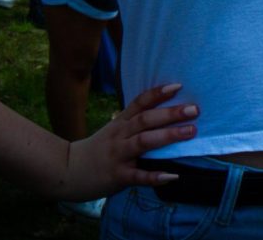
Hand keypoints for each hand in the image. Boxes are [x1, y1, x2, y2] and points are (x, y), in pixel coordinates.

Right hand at [63, 83, 197, 200]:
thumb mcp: (114, 130)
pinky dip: (155, 176)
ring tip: (190, 132)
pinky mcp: (118, 176)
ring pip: (143, 142)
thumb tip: (164, 113)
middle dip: (170, 113)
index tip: (178, 86)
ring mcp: (118, 155)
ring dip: (168, 136)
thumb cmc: (99, 149)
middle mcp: (120, 135)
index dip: (158, 93)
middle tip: (194, 109)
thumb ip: (134, 122)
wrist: (68, 170)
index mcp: (121, 122)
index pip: (140, 103)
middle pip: (146, 120)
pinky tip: (173, 176)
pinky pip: (138, 176)